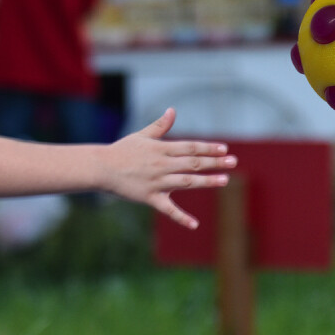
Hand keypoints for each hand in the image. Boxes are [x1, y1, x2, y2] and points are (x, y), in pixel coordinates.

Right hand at [102, 108, 235, 229]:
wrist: (102, 168)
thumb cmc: (123, 150)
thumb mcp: (142, 136)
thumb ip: (160, 126)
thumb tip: (173, 110)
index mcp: (161, 149)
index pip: (190, 147)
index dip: (208, 148)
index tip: (224, 149)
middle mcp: (162, 165)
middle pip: (193, 163)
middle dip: (214, 162)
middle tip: (232, 162)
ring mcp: (157, 182)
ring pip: (186, 182)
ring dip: (206, 181)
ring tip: (225, 180)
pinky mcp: (150, 198)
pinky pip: (168, 209)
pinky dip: (181, 217)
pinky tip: (195, 224)